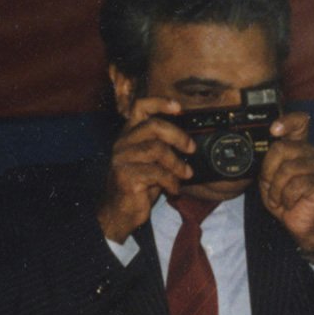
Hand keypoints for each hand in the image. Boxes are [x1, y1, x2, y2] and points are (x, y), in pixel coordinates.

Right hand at [97, 96, 192, 242]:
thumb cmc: (140, 186)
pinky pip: (156, 172)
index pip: (140, 107)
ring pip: (157, 149)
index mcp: (130, 135)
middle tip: (191, 149)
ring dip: (177, 163)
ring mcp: (122, 159)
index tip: (179, 108)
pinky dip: (171, 181)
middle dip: (178, 136)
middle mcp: (123, 143)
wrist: (121, 211)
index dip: (159, 103)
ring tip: (185, 175)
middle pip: (154, 126)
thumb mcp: (153, 163)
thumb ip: (164, 148)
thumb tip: (192, 142)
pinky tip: (173, 189)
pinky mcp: (125, 176)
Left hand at [258, 111, 313, 249]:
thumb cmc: (285, 199)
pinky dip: (286, 197)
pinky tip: (289, 203)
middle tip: (269, 185)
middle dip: (268, 170)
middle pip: (282, 147)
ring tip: (279, 198)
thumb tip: (260, 148)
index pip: (300, 123)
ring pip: (287, 169)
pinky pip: (296, 185)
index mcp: (299, 148)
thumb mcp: (268, 176)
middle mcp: (312, 154)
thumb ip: (267, 159)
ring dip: (276, 189)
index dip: (287, 121)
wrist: (300, 223)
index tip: (274, 130)